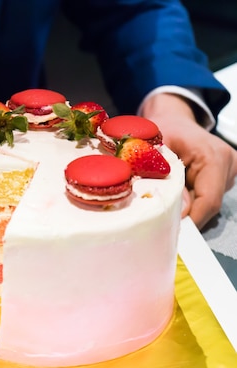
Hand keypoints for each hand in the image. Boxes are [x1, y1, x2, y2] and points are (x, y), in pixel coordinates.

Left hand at [140, 93, 236, 228]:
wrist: (173, 118)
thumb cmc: (163, 128)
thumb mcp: (156, 146)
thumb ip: (164, 175)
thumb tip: (177, 210)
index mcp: (214, 157)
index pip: (208, 200)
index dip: (190, 219)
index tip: (169, 231)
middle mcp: (228, 165)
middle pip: (208, 205)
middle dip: (184, 217)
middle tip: (158, 224)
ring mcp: (228, 172)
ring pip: (206, 204)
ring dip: (185, 209)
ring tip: (161, 206)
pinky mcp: (222, 177)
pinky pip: (204, 198)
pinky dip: (187, 202)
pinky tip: (171, 198)